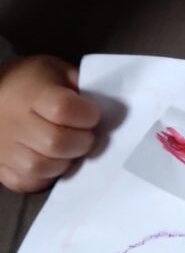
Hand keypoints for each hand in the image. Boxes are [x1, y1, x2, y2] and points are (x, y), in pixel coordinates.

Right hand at [0, 56, 101, 192]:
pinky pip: (26, 182)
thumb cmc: (29, 81)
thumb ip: (81, 86)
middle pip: (55, 143)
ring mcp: (4, 148)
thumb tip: (107, 108)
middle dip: (81, 142)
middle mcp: (14, 122)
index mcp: (31, 93)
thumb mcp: (56, 70)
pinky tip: (51, 162)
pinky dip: (45, 177)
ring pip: (41, 168)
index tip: (92, 114)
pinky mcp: (0, 167)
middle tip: (86, 136)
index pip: (63, 109)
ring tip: (69, 150)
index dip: (86, 115)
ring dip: (64, 162)